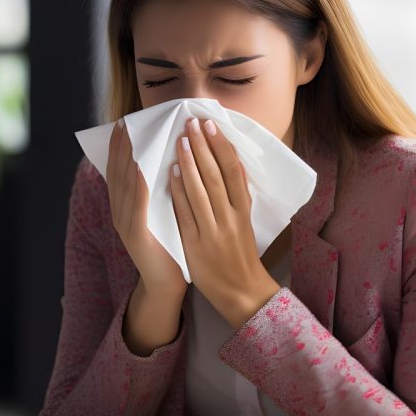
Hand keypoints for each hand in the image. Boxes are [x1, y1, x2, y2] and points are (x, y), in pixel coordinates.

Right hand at [106, 120, 185, 297]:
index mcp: (125, 208)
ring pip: (125, 184)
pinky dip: (138, 185)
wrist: (166, 285)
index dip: (119, 147)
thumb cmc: (169, 247)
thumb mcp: (161, 214)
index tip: (124, 124)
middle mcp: (120, 213)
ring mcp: (125, 225)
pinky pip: (136, 205)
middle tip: (125, 122)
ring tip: (133, 136)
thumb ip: (158, 192)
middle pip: (118, 173)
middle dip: (121, 146)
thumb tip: (165, 161)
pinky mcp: (137, 236)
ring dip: (129, 158)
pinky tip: (141, 167)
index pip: (119, 171)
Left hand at [171, 117, 280, 328]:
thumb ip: (238, 195)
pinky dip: (178, 191)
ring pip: (201, 191)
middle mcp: (231, 218)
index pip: (234, 171)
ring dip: (189, 163)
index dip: (222, 146)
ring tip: (179, 140)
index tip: (210, 125)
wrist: (242, 292)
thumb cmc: (241, 253)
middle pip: (216, 176)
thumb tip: (233, 163)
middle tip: (191, 123)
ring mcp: (213, 232)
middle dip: (202, 147)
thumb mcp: (245, 221)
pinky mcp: (197, 245)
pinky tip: (170, 173)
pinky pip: (186, 213)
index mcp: (244, 211)